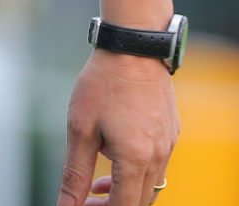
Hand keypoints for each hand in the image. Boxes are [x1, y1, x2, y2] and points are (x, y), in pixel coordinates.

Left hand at [58, 52, 178, 205]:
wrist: (134, 48)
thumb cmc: (102, 85)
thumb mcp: (80, 129)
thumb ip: (76, 173)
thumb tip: (67, 204)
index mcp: (136, 160)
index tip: (80, 205)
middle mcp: (158, 157)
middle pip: (140, 201)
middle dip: (113, 204)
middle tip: (86, 198)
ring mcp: (169, 145)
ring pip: (150, 185)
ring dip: (125, 189)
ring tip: (98, 181)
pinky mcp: (171, 133)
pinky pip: (157, 165)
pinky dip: (137, 171)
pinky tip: (116, 154)